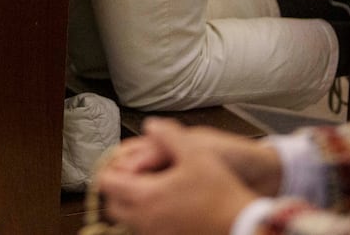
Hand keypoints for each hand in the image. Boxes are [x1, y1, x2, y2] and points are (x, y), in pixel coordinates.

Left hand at [95, 121, 260, 234]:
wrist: (241, 224)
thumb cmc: (219, 192)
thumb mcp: (196, 153)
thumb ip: (169, 135)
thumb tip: (150, 124)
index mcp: (145, 196)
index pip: (108, 183)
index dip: (109, 169)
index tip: (117, 161)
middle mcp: (144, 219)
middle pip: (112, 205)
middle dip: (117, 189)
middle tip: (129, 174)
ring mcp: (155, 234)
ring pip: (127, 220)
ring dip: (130, 204)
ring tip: (147, 188)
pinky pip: (144, 230)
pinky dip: (145, 217)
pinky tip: (163, 205)